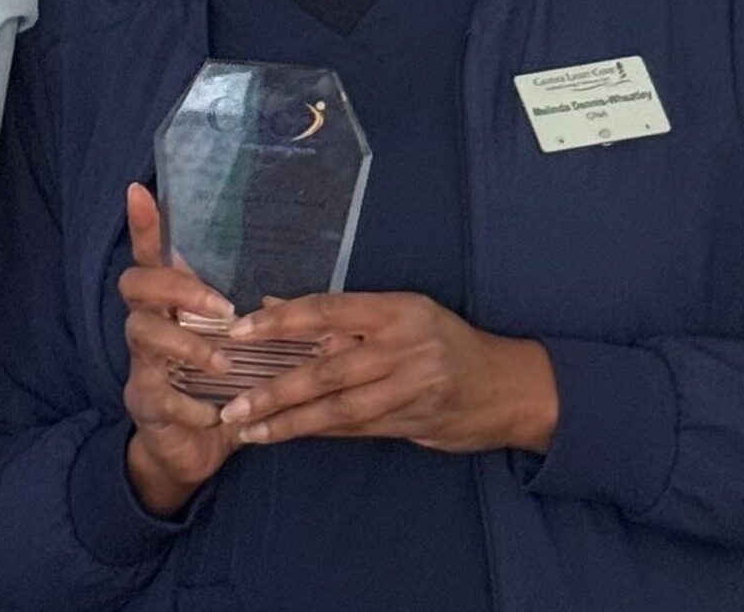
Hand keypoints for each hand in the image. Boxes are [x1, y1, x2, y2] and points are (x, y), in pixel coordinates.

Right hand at [116, 182, 244, 515]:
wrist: (188, 452)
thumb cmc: (219, 389)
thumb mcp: (243, 354)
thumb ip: (266, 330)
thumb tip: (316, 315)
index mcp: (172, 307)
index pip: (151, 256)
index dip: (144, 225)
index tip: (141, 190)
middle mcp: (148, 326)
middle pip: (135, 284)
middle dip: (175, 288)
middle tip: (222, 309)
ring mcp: (140, 365)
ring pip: (143, 335)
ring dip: (187, 346)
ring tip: (223, 364)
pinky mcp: (144, 403)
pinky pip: (159, 394)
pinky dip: (192, 404)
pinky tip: (215, 415)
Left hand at [217, 291, 556, 454]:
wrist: (508, 386)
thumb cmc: (445, 340)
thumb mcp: (400, 313)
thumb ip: (339, 315)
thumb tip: (272, 307)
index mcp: (395, 310)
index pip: (326, 310)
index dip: (280, 322)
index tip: (239, 334)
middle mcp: (403, 347)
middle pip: (327, 370)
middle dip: (275, 390)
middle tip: (234, 404)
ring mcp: (410, 388)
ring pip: (339, 408)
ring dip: (290, 422)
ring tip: (250, 430)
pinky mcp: (413, 422)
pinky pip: (357, 428)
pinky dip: (320, 431)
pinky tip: (287, 435)